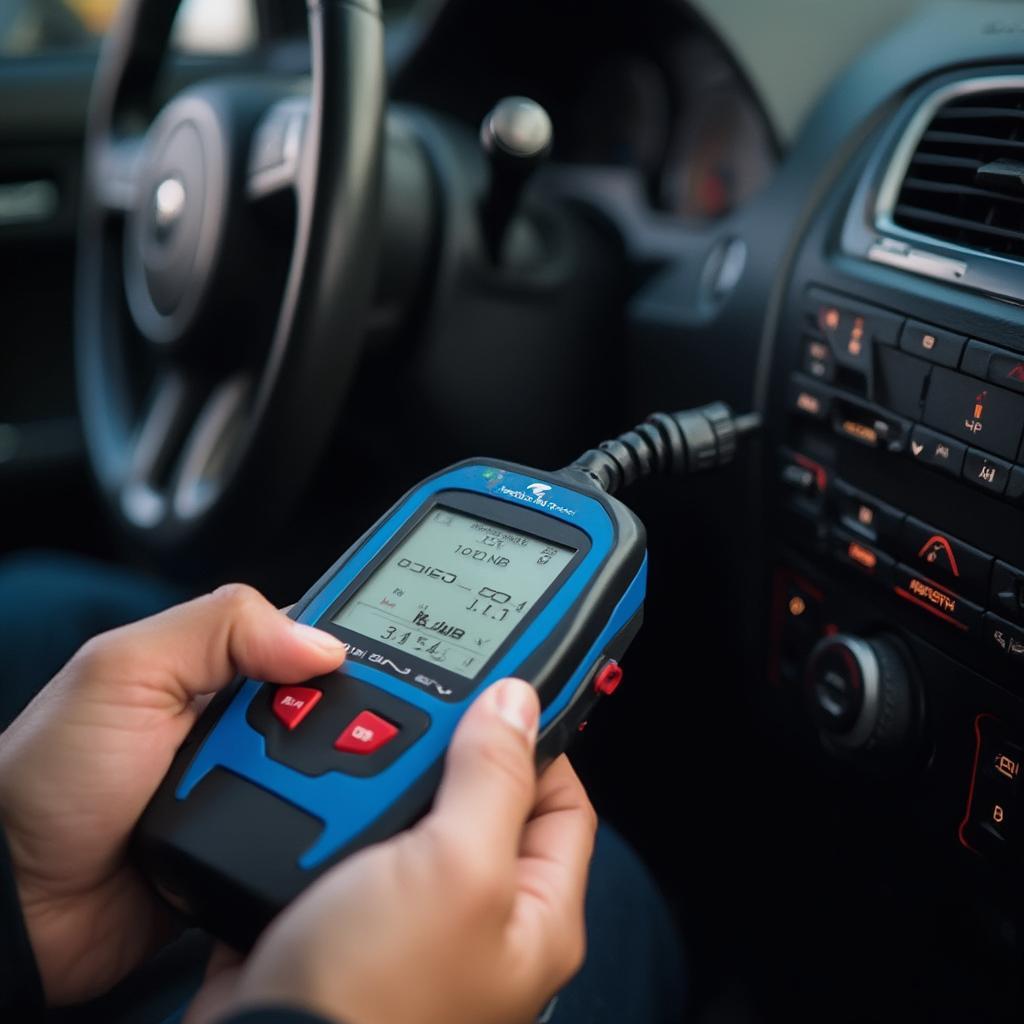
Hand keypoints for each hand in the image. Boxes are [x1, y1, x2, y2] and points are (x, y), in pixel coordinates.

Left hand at [0, 584, 346, 1004]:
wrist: (18, 908)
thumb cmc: (47, 781)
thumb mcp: (125, 671)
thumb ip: (219, 629)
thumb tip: (323, 643)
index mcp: (217, 668)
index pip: (309, 637)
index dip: (351, 642)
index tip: (397, 654)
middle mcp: (242, 725)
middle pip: (338, 709)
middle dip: (347, 724)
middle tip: (315, 742)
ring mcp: (252, 789)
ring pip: (338, 776)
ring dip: (338, 786)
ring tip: (306, 794)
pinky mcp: (257, 847)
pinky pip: (317, 835)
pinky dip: (329, 836)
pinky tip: (329, 835)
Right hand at [187, 678, 596, 1023]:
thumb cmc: (373, 999)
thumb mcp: (456, 867)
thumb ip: (493, 779)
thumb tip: (517, 702)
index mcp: (535, 915)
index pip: (562, 803)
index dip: (537, 742)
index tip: (496, 692)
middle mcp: (479, 916)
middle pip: (483, 801)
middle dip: (445, 755)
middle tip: (411, 716)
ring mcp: (411, 917)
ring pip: (409, 813)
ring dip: (380, 778)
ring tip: (352, 750)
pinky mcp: (347, 915)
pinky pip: (353, 838)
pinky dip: (335, 807)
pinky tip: (315, 787)